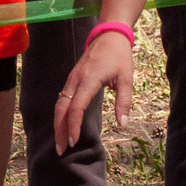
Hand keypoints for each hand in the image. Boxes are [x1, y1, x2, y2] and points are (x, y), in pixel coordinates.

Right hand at [51, 30, 136, 148]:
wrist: (108, 35)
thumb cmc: (119, 57)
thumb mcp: (127, 79)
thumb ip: (124, 102)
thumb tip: (123, 124)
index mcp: (89, 80)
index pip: (76, 107)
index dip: (73, 126)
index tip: (74, 142)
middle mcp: (76, 80)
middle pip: (61, 109)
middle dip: (59, 130)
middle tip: (61, 150)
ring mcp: (72, 79)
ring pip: (59, 104)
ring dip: (58, 124)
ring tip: (60, 143)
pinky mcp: (72, 79)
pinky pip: (62, 99)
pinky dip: (60, 114)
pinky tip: (63, 126)